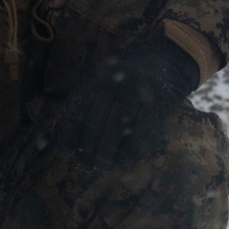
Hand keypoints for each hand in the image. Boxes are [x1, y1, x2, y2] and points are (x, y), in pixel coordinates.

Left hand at [56, 30, 199, 168]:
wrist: (167, 60)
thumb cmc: (126, 78)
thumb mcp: (103, 79)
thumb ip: (84, 101)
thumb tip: (61, 136)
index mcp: (98, 75)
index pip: (78, 106)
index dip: (70, 131)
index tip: (66, 150)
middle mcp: (115, 81)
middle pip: (95, 119)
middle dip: (87, 146)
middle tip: (83, 165)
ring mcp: (137, 92)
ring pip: (116, 126)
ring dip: (105, 151)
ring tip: (100, 167)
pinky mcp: (156, 105)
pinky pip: (140, 132)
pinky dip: (130, 151)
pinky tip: (123, 163)